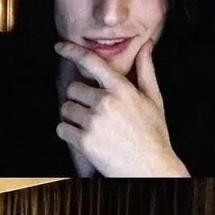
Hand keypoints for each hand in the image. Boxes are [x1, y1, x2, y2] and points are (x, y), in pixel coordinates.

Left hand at [54, 40, 189, 177]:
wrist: (151, 169)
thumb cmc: (153, 135)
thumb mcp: (154, 99)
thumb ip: (146, 70)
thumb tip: (146, 45)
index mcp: (122, 89)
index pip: (91, 62)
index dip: (72, 51)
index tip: (59, 47)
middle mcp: (106, 102)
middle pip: (73, 88)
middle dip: (79, 98)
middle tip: (91, 110)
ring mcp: (94, 122)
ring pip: (65, 108)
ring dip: (72, 116)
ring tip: (89, 126)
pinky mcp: (85, 142)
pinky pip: (62, 128)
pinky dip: (67, 132)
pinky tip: (82, 137)